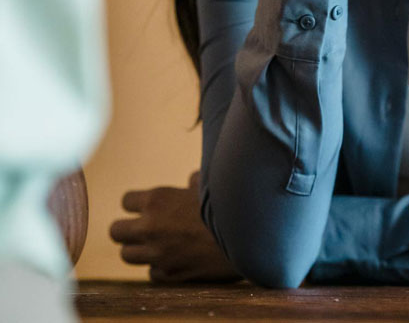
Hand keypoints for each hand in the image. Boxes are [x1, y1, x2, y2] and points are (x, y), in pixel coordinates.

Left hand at [109, 171, 239, 282]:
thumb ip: (194, 182)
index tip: (147, 205)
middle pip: (116, 231)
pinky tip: (173, 258)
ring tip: (155, 243)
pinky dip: (158, 266)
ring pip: (127, 255)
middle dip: (126, 228)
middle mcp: (150, 227)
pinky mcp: (169, 275)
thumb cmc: (227, 204)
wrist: (245, 237)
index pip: (126, 201)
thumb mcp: (209, 185)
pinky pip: (151, 272)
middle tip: (142, 227)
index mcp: (157, 200)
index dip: (136, 203)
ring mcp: (157, 254)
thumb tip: (192, 180)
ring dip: (139, 249)